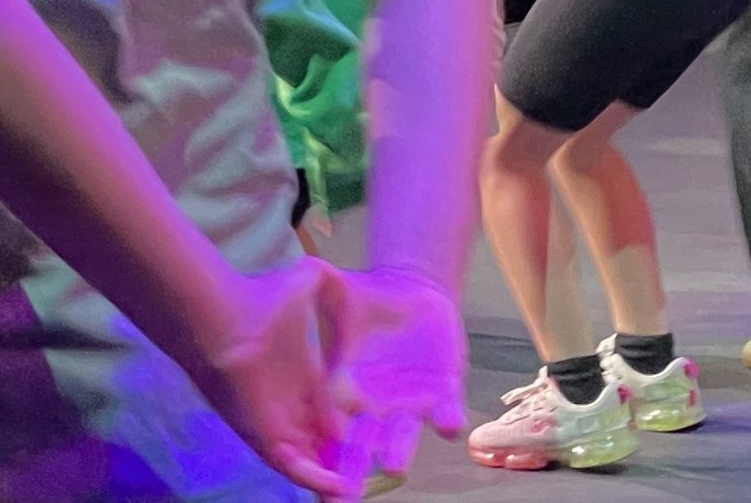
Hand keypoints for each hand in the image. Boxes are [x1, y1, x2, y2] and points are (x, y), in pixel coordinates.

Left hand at [185, 255, 353, 496]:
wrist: (223, 316)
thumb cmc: (262, 301)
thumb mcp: (306, 284)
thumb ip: (325, 282)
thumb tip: (329, 265)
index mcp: (303, 377)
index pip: (330, 409)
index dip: (353, 423)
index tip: (381, 429)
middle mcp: (289, 406)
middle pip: (321, 441)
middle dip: (347, 458)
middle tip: (377, 471)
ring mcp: (275, 423)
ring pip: (308, 459)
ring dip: (333, 478)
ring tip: (358, 494)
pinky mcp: (263, 435)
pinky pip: (292, 465)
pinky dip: (314, 477)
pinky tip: (339, 488)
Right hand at [320, 268, 467, 494]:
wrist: (412, 295)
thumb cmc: (367, 300)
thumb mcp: (341, 293)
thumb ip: (320, 290)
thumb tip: (301, 270)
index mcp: (342, 390)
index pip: (327, 427)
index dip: (321, 451)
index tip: (314, 475)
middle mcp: (374, 405)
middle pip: (362, 443)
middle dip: (355, 468)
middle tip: (346, 495)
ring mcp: (409, 400)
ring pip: (403, 434)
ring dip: (399, 449)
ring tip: (396, 467)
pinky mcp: (443, 388)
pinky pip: (447, 407)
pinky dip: (447, 418)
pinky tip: (449, 426)